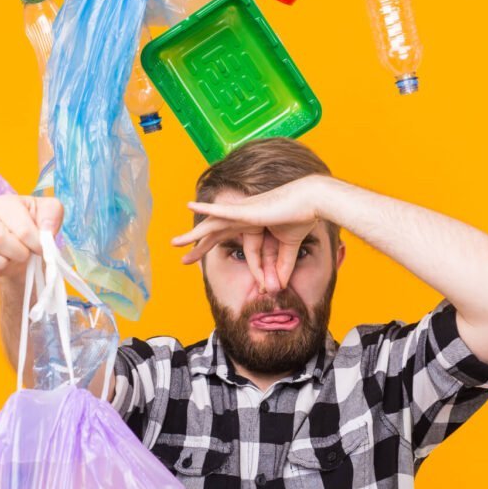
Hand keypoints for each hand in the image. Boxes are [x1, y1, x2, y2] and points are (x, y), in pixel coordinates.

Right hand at [0, 194, 63, 278]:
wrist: (25, 249)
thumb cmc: (36, 228)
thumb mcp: (51, 214)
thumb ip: (53, 215)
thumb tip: (46, 230)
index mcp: (5, 203)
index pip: (22, 231)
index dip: (36, 245)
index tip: (41, 248)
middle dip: (18, 254)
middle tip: (24, 254)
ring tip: (8, 260)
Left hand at [170, 176, 326, 291]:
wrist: (311, 201)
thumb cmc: (301, 217)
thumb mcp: (287, 248)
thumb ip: (281, 266)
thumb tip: (277, 287)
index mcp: (250, 223)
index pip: (225, 237)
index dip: (212, 248)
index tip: (199, 260)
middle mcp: (242, 216)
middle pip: (214, 232)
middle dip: (197, 246)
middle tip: (183, 260)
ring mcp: (243, 212)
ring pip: (212, 223)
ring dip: (194, 234)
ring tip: (175, 243)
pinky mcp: (247, 210)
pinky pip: (222, 210)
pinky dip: (206, 208)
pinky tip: (190, 205)